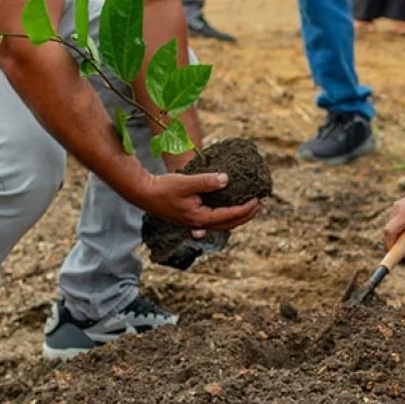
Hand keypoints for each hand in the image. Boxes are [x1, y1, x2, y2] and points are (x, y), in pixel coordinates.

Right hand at [143, 172, 260, 230]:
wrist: (144, 193)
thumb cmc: (164, 188)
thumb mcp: (187, 182)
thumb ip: (206, 181)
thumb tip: (226, 179)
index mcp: (200, 218)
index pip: (228, 216)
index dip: (245, 209)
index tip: (257, 200)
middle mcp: (198, 224)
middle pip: (228, 224)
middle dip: (246, 215)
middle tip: (260, 205)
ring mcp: (194, 222)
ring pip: (222, 224)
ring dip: (237, 217)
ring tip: (250, 208)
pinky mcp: (191, 217)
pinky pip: (214, 220)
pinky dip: (226, 215)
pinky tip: (230, 207)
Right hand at [383, 176, 404, 257]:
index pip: (389, 232)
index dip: (389, 246)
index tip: (395, 257)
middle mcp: (398, 207)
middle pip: (390, 231)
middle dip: (398, 242)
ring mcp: (398, 205)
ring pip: (393, 227)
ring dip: (403, 235)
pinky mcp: (400, 206)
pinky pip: (397, 222)